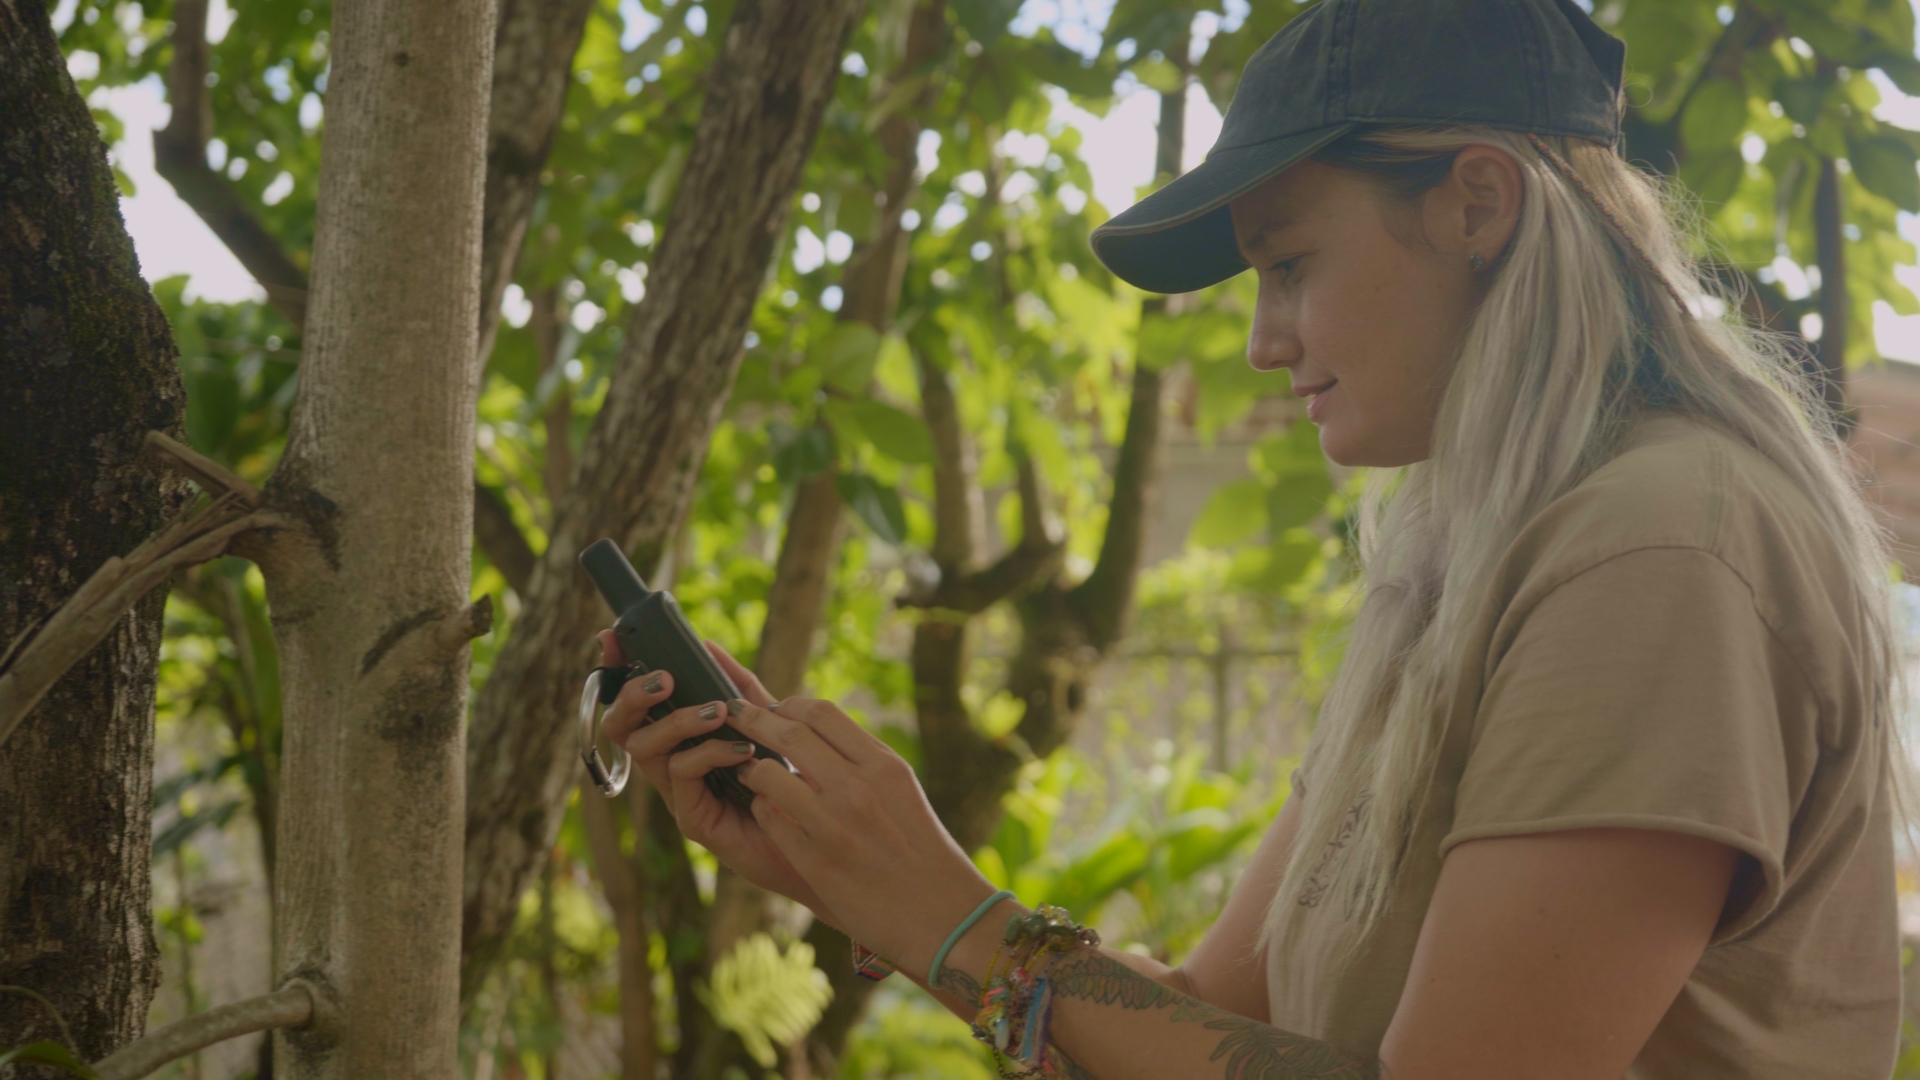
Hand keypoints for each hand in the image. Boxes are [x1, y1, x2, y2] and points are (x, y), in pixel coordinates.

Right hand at [594, 631, 839, 927]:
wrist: (815, 836)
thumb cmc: (786, 780)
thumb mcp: (764, 723)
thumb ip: (738, 687)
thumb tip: (707, 644)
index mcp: (679, 738)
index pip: (634, 701)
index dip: (614, 669)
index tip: (610, 639)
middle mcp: (668, 764)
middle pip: (620, 725)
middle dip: (633, 694)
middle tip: (665, 679)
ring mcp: (676, 793)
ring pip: (643, 748)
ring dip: (677, 721)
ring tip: (717, 711)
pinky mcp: (692, 818)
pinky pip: (681, 775)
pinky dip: (709, 753)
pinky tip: (744, 751)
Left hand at [723, 696, 1004, 977]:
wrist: (943, 915)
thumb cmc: (922, 851)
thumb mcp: (903, 791)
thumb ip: (863, 760)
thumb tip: (819, 733)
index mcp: (883, 766)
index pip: (822, 713)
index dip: (788, 705)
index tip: (774, 708)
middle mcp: (858, 789)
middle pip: (790, 733)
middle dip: (754, 720)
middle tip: (737, 716)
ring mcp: (834, 825)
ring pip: (768, 773)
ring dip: (752, 769)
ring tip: (748, 772)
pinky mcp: (816, 862)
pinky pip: (769, 819)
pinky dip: (762, 809)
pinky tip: (766, 812)